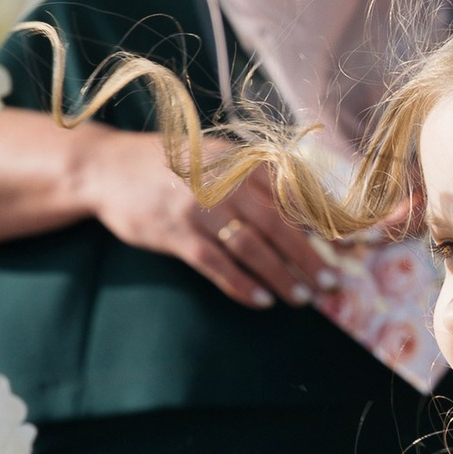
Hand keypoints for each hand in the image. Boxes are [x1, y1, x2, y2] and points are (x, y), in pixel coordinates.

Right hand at [81, 130, 334, 310]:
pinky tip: (261, 300)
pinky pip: (217, 265)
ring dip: (280, 276)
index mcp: (238, 160)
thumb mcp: (214, 153)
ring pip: (252, 249)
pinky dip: (242, 285)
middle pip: (278, 225)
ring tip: (300, 298)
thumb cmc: (167, 162)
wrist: (107, 168)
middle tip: (329, 283)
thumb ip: (254, 171)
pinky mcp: (177, 235)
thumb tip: (301, 200)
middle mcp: (224, 183)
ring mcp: (199, 210)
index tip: (345, 247)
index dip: (320, 223)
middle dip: (308, 257)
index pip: (291, 194)